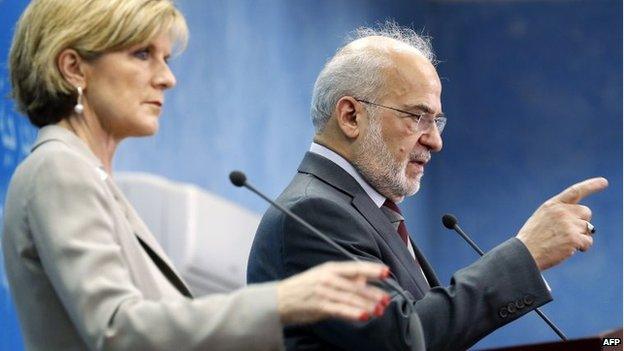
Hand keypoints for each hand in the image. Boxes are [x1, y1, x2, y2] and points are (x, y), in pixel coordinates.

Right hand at [276, 261, 390, 325]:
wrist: (279, 299)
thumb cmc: (304, 288)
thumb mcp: (323, 276)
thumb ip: (344, 277)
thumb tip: (364, 277)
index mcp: (330, 268)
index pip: (355, 267)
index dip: (371, 269)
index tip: (386, 272)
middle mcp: (328, 279)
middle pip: (356, 285)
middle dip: (373, 292)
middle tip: (387, 298)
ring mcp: (323, 292)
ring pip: (350, 298)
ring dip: (367, 304)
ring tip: (380, 309)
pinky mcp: (319, 306)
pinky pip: (340, 310)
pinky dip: (353, 313)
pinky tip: (364, 316)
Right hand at [516, 177, 607, 270]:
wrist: (525, 253)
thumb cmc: (532, 239)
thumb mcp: (542, 218)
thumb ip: (560, 214)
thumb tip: (583, 221)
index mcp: (552, 205)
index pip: (575, 191)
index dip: (591, 185)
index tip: (604, 182)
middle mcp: (562, 212)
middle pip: (586, 213)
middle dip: (582, 222)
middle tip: (569, 232)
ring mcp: (568, 224)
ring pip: (588, 229)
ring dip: (580, 237)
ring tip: (563, 243)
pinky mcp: (574, 238)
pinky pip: (588, 241)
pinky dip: (582, 247)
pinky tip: (567, 249)